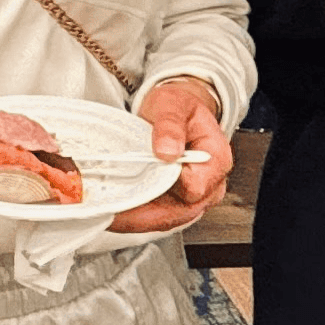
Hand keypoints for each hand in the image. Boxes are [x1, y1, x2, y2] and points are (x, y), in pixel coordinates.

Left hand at [107, 78, 232, 233]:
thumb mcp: (173, 105)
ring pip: (167, 219)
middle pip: (180, 212)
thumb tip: (168, 151)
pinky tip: (117, 211)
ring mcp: (194, 196)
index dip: (165, 186)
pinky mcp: (178, 201)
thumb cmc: (179, 107)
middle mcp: (210, 184)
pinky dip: (137, 216)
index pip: (194, 187)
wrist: (176, 112)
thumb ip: (170, 126)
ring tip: (109, 213)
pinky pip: (158, 216)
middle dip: (145, 214)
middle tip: (110, 209)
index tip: (136, 182)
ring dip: (137, 219)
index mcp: (216, 158)